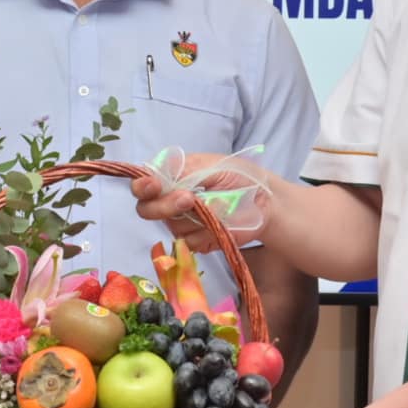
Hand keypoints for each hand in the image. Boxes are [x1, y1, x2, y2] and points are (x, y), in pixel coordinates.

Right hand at [129, 153, 269, 253]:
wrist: (265, 202)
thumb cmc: (238, 177)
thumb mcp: (210, 166)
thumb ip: (182, 171)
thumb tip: (157, 178)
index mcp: (170, 178)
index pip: (142, 184)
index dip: (142, 186)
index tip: (153, 186)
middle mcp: (169, 200)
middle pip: (146, 210)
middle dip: (164, 206)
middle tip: (188, 199)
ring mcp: (181, 223)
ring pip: (171, 226)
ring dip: (193, 218)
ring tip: (216, 208)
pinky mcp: (196, 241)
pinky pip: (189, 242)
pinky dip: (205, 232)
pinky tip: (219, 223)